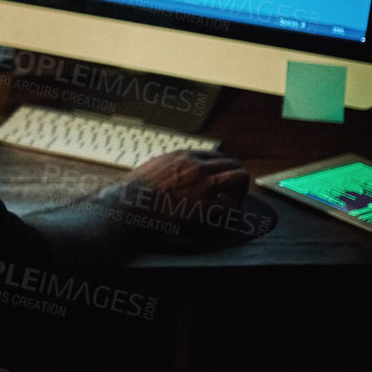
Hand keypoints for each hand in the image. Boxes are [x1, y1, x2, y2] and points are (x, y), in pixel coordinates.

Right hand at [108, 149, 250, 233]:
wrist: (131, 203)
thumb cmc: (134, 188)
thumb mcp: (150, 167)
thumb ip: (164, 164)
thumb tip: (162, 166)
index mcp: (184, 156)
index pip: (215, 155)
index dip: (221, 167)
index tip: (219, 178)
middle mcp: (198, 166)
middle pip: (232, 164)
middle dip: (235, 178)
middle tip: (231, 191)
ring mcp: (204, 184)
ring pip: (240, 178)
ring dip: (240, 190)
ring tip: (234, 201)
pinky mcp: (207, 205)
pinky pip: (234, 206)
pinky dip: (234, 211)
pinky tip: (227, 216)